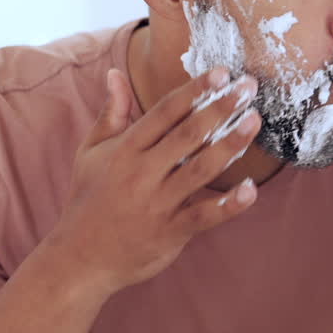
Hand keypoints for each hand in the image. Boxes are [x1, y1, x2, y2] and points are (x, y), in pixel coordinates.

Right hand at [48, 66, 261, 293]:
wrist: (78, 259)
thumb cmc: (88, 198)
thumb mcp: (91, 152)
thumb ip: (112, 113)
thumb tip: (115, 73)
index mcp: (126, 149)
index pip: (165, 112)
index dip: (194, 90)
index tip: (221, 73)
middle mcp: (142, 172)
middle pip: (188, 134)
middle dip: (220, 108)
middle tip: (248, 88)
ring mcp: (158, 203)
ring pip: (200, 169)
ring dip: (230, 144)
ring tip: (254, 122)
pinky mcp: (170, 232)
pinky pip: (203, 216)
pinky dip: (228, 205)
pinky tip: (251, 190)